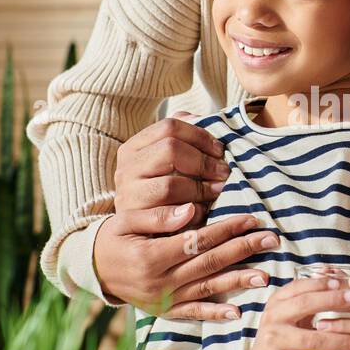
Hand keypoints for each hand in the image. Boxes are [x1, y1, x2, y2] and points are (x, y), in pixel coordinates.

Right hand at [93, 209, 279, 317]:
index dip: (227, 229)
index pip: (198, 240)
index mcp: (151, 256)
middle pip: (209, 264)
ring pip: (207, 289)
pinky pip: (193, 313)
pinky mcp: (164, 312)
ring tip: (266, 276)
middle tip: (272, 240)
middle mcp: (160, 281)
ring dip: (238, 282)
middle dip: (243, 250)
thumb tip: (190, 210)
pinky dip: (214, 314)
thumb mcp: (126, 220)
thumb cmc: (112, 238)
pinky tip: (237, 313)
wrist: (92, 270)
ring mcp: (163, 300)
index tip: (252, 219)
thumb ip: (158, 218)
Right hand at [113, 112, 229, 219]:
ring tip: (216, 191)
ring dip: (200, 188)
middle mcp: (126, 168)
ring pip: (169, 185)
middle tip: (224, 172)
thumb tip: (200, 118)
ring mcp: (128, 194)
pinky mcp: (135, 221)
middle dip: (203, 161)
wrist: (134, 231)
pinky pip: (167, 214)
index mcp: (134, 146)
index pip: (169, 126)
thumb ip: (181, 137)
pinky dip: (190, 212)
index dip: (200, 135)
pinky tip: (202, 211)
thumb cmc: (159, 189)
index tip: (220, 149)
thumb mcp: (165, 161)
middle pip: (170, 150)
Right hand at [212, 275, 349, 349]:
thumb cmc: (282, 339)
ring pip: (313, 338)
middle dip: (333, 300)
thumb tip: (338, 273)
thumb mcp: (291, 316)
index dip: (324, 283)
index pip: (301, 286)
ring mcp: (273, 341)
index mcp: (277, 303)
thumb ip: (310, 298)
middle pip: (305, 304)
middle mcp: (273, 318)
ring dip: (342, 340)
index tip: (349, 282)